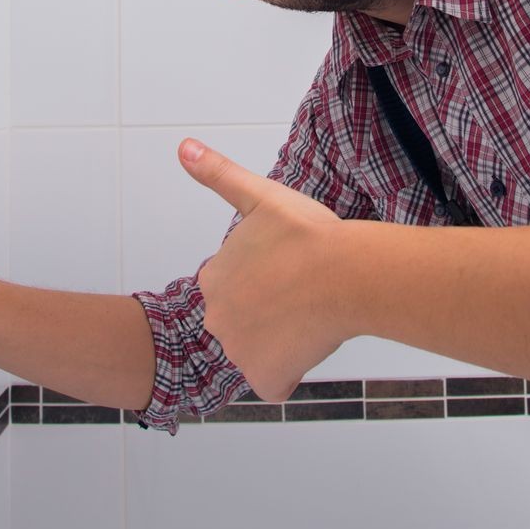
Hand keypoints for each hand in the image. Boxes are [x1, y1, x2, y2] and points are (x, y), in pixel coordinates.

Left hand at [179, 139, 350, 401]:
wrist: (347, 274)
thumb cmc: (309, 235)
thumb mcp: (260, 196)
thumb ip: (218, 174)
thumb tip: (182, 146)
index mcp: (213, 279)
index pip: (237, 290)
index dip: (268, 281)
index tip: (289, 270)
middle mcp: (216, 319)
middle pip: (246, 323)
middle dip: (271, 314)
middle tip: (302, 294)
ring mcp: (238, 353)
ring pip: (262, 351)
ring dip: (283, 341)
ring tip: (310, 315)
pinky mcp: (264, 379)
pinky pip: (276, 381)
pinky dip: (292, 370)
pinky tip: (310, 342)